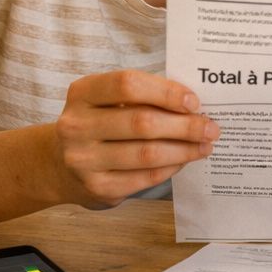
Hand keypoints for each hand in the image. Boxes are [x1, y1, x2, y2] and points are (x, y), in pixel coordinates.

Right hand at [51, 71, 217, 208]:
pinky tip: (185, 160)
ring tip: (205, 145)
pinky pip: (145, 177)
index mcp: (82, 93)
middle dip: (184, 125)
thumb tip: (193, 106)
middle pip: (141, 122)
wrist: (59, 165)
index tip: (193, 102)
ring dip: (184, 149)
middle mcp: (77, 126)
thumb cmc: (98, 124)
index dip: (165, 92)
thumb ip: (142, 97)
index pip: (127, 85)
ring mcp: (84, 160)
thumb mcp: (107, 101)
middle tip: (211, 127)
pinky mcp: (97, 187)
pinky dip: (171, 167)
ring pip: (147, 153)